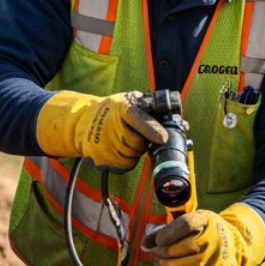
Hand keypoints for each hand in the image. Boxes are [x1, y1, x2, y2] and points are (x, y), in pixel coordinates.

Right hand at [36, 91, 166, 170]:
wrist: (81, 122)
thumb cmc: (111, 111)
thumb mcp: (128, 100)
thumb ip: (151, 108)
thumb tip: (183, 123)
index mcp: (122, 108)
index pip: (138, 119)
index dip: (151, 129)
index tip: (163, 138)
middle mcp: (111, 127)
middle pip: (139, 142)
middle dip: (142, 140)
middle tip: (134, 132)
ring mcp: (105, 146)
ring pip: (134, 155)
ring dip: (134, 149)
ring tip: (123, 138)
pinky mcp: (102, 160)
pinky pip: (126, 164)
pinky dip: (127, 158)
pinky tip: (118, 148)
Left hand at [146, 204, 264, 265]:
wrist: (231, 244)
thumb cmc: (202, 232)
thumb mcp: (188, 223)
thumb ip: (166, 231)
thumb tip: (145, 243)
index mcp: (206, 219)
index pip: (186, 224)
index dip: (168, 233)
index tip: (158, 241)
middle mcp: (216, 238)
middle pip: (188, 247)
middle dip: (166, 252)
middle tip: (156, 254)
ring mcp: (218, 257)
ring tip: (159, 264)